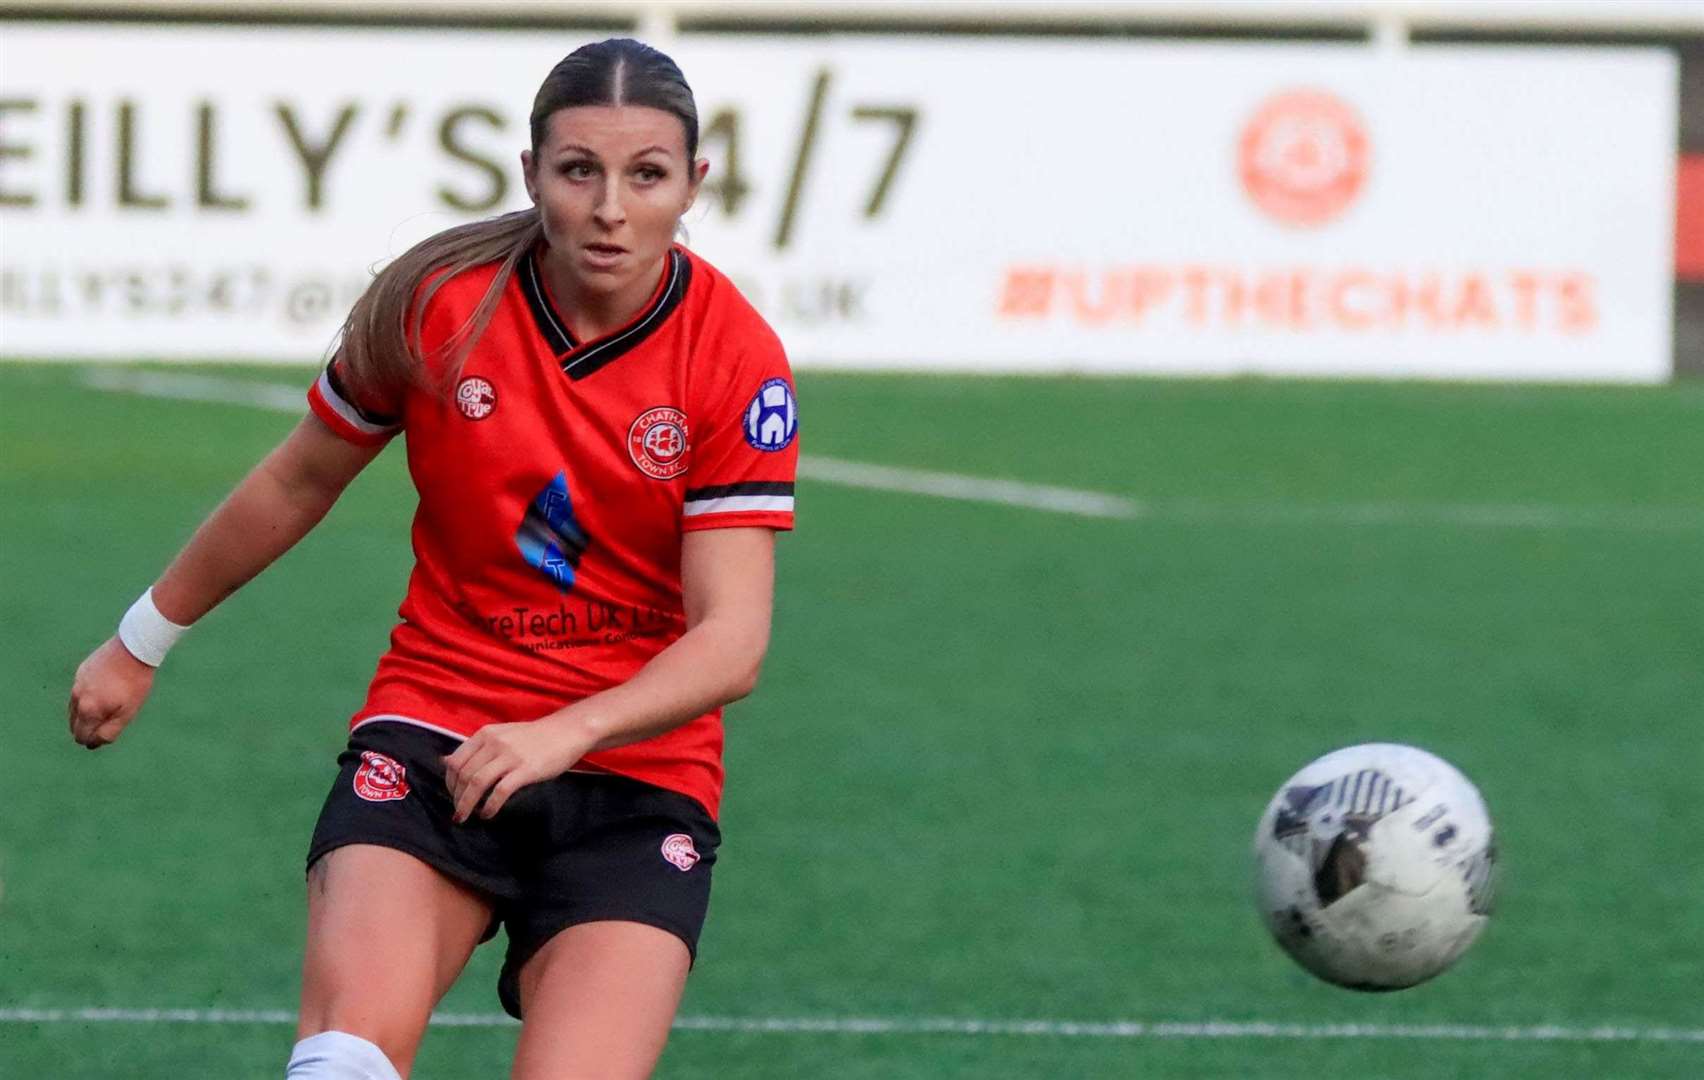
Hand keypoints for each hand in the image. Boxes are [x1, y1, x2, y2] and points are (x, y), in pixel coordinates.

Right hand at [68, 636, 156, 748]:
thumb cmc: (135, 683)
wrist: (133, 649)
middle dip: (87, 730)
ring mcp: (77, 683)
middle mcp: (77, 698)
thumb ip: (110, 731)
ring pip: (74, 709)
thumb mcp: (128, 712)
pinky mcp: (81, 672)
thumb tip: (94, 743)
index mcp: (88, 710)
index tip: (105, 737)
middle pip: (74, 725)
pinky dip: (86, 699)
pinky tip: (101, 695)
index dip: (93, 741)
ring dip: (85, 715)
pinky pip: (78, 692)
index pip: (81, 736)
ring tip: (104, 712)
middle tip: (105, 726)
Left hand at [443, 718, 591, 823]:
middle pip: (464, 774)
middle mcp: (494, 743)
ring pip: (477, 783)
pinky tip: (488, 814)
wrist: (566, 732)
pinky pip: (500, 791)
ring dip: (467, 805)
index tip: (453, 796)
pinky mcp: (526, 769)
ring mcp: (510, 756)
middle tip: (459, 812)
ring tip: (466, 817)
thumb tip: (445, 762)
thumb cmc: (533, 737)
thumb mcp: (500, 735)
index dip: (449, 783)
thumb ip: (475, 749)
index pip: (456, 761)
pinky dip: (490, 806)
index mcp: (485, 734)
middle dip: (457, 798)